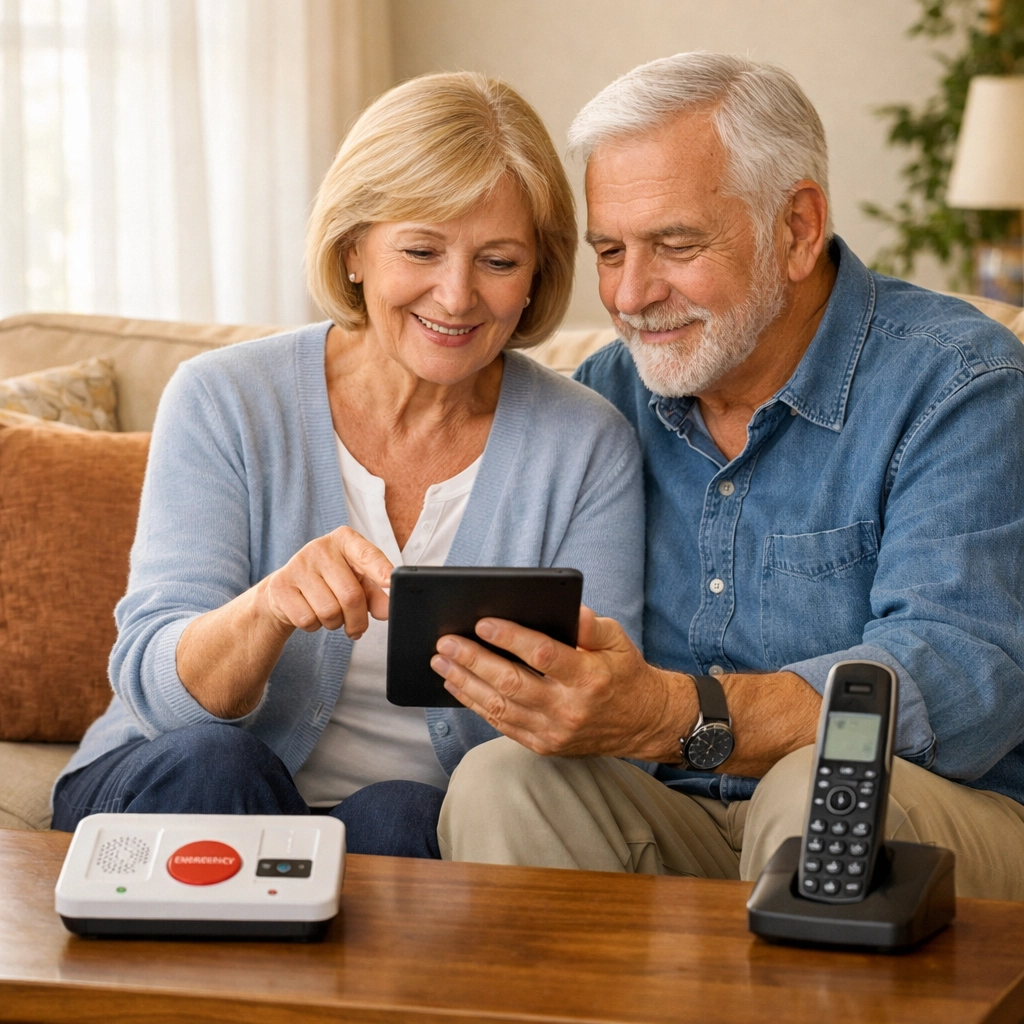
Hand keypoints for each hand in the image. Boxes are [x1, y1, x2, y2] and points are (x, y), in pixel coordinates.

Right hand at [262, 525, 392, 638]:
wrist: (286, 590)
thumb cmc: (329, 583)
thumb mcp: (356, 582)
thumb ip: (375, 595)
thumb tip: (387, 611)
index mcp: (345, 540)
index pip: (366, 554)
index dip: (380, 569)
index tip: (390, 581)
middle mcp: (320, 547)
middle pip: (351, 595)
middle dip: (357, 620)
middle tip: (356, 628)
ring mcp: (298, 564)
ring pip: (329, 611)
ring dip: (334, 623)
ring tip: (330, 615)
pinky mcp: (281, 585)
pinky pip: (307, 619)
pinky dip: (314, 626)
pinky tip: (311, 613)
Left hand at [430, 606, 694, 759]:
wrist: (644, 723)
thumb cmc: (625, 673)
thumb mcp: (618, 640)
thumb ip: (590, 625)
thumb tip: (566, 608)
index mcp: (589, 677)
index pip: (543, 656)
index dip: (510, 638)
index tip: (483, 622)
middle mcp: (569, 709)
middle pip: (511, 684)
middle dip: (473, 660)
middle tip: (446, 642)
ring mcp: (554, 732)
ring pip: (499, 707)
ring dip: (465, 683)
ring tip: (441, 662)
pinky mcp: (544, 746)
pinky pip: (502, 725)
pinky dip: (475, 705)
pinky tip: (458, 686)